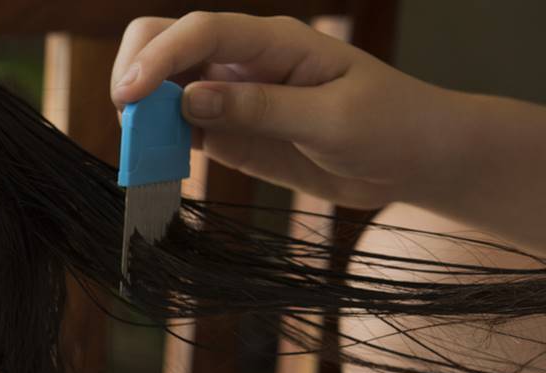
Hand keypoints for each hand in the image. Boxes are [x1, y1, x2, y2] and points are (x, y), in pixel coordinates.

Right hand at [110, 11, 454, 209]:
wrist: (416, 158)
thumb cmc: (392, 126)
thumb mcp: (333, 120)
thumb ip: (262, 108)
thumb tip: (190, 101)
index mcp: (275, 41)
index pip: (201, 31)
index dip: (158, 58)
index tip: (129, 97)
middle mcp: (244, 59)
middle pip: (166, 41)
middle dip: (136, 75)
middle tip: (130, 126)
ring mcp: (232, 94)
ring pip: (164, 87)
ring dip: (142, 116)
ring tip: (141, 156)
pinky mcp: (229, 131)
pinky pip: (178, 129)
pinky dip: (158, 145)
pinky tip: (157, 167)